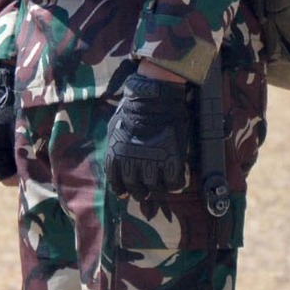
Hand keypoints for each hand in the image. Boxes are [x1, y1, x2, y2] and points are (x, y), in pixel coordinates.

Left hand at [106, 73, 191, 198]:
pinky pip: (173, 183)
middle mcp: (132, 163)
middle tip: (146, 189)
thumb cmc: (133, 109)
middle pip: (136, 190)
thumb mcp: (114, 129)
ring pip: (155, 189)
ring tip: (161, 182)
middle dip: (140, 192)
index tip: (126, 191)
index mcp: (116, 156)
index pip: (116, 182)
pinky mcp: (172, 161)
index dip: (122, 189)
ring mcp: (153, 163)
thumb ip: (115, 149)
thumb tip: (117, 163)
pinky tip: (175, 176)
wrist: (154, 97)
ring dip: (158, 189)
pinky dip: (175, 183)